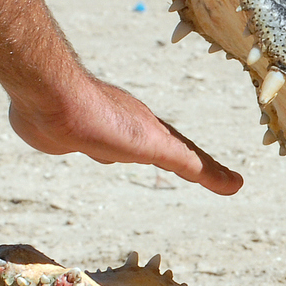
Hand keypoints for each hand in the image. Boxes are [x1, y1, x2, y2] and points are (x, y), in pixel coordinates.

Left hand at [9, 77, 240, 194]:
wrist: (49, 101)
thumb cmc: (104, 121)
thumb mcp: (157, 147)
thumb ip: (193, 164)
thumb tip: (236, 185)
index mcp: (151, 129)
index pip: (186, 153)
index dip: (207, 168)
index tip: (227, 181)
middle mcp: (128, 126)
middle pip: (158, 144)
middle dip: (173, 155)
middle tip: (189, 166)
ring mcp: (97, 128)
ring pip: (122, 142)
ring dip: (132, 150)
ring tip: (134, 157)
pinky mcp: (67, 132)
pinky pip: (88, 142)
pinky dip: (96, 148)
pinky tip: (86, 148)